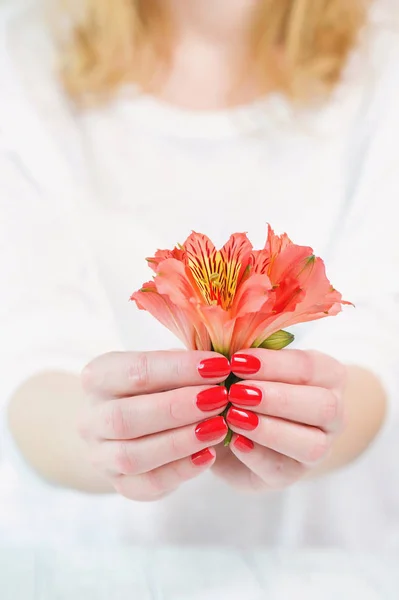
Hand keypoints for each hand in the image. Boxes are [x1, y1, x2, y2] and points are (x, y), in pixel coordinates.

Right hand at [78, 350, 230, 500]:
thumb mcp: (164, 366)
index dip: (179, 369)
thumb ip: (185, 366)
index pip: (136, 371)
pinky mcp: (120, 484)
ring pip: (132, 455)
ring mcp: (100, 455)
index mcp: (98, 377)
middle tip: (219, 398)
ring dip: (181, 441)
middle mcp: (91, 418)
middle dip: (177, 408)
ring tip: (219, 427)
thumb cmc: (155, 385)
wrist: (128, 423)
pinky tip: (208, 455)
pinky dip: (180, 470)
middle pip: (126, 417)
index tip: (219, 366)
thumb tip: (220, 365)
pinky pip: (147, 484)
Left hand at [212, 348, 346, 490]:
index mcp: (328, 375)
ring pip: (312, 444)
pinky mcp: (292, 474)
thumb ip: (245, 357)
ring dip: (270, 429)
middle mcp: (333, 413)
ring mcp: (319, 448)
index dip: (274, 364)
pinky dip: (256, 455)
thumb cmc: (250, 382)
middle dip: (277, 398)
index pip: (309, 366)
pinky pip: (282, 470)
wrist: (245, 427)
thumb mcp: (250, 365)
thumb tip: (223, 346)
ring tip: (233, 416)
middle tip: (236, 391)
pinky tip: (234, 441)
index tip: (238, 361)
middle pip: (322, 406)